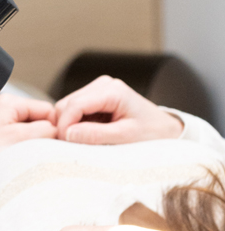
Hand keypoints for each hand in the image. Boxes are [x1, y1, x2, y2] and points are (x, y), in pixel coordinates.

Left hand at [0, 94, 56, 174]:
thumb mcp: (19, 138)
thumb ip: (45, 130)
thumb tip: (59, 130)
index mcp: (10, 102)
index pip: (47, 109)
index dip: (55, 126)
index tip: (56, 142)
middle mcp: (4, 107)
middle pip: (39, 119)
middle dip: (43, 135)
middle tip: (37, 150)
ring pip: (29, 129)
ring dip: (32, 142)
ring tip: (22, 153)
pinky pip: (18, 137)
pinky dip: (21, 146)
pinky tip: (15, 155)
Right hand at [55, 76, 182, 143]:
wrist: (166, 130)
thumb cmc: (153, 134)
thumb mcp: (126, 137)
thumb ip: (96, 135)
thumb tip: (67, 133)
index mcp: (113, 91)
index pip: (75, 104)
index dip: (64, 124)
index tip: (63, 143)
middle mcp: (103, 85)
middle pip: (67, 103)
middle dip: (64, 125)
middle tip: (69, 146)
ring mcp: (98, 89)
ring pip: (67, 106)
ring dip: (68, 124)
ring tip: (79, 141)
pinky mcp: (95, 97)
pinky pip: (74, 109)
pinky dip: (74, 123)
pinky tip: (84, 134)